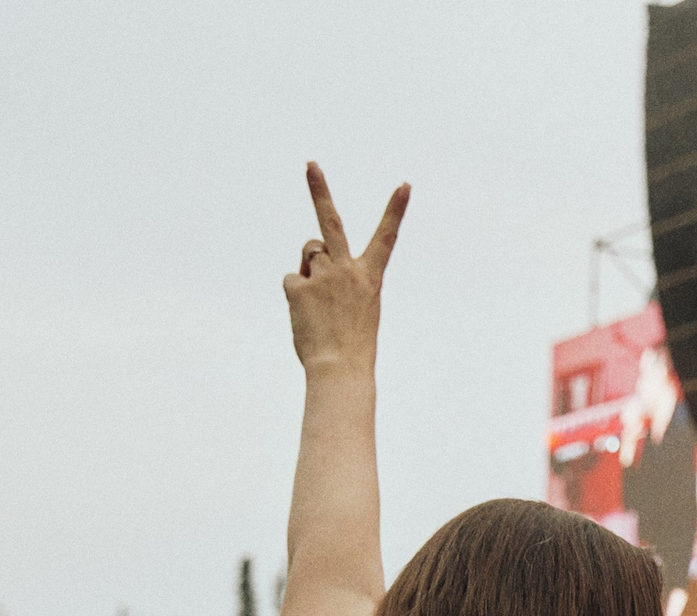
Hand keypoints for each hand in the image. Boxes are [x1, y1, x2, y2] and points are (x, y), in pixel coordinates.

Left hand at [284, 163, 407, 375]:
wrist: (341, 369)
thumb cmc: (353, 343)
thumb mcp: (357, 306)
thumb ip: (336, 276)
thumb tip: (308, 257)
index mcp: (370, 277)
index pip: (386, 237)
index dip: (396, 209)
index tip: (404, 184)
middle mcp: (346, 270)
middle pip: (330, 222)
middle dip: (319, 190)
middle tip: (311, 164)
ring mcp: (321, 277)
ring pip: (308, 254)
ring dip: (310, 269)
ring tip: (320, 302)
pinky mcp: (297, 287)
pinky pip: (291, 279)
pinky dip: (296, 294)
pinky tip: (307, 314)